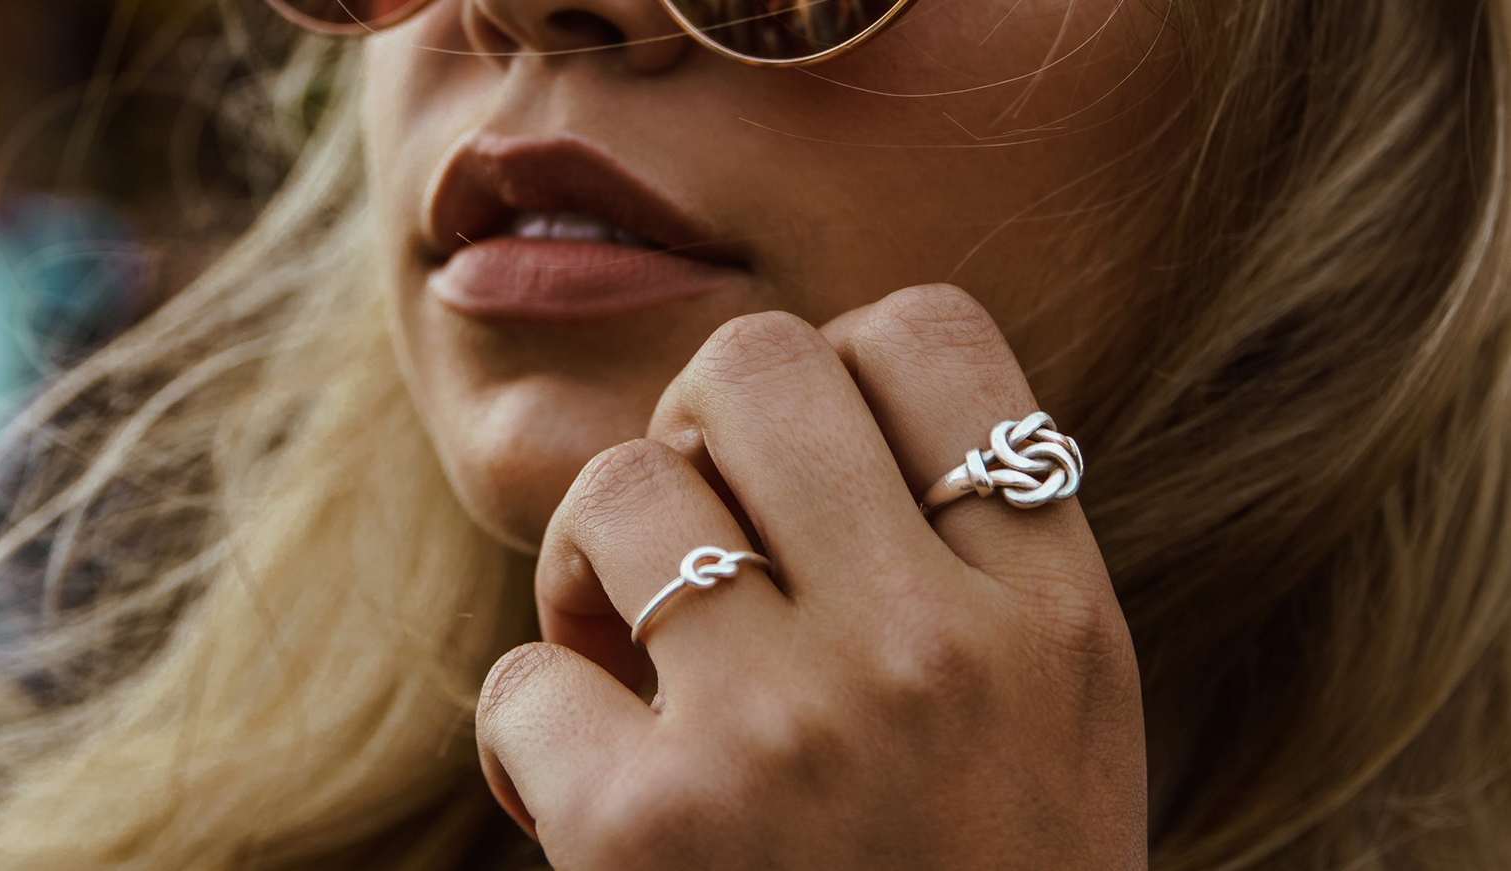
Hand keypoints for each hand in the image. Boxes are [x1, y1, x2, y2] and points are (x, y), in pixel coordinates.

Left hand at [474, 285, 1146, 869]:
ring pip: (619, 489)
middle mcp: (932, 649)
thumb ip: (963, 571)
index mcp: (1050, 618)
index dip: (841, 373)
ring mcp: (790, 730)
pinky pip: (524, 678)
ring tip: (626, 673)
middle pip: (754, 366)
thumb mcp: (1042, 731)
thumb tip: (777, 425)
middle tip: (698, 551)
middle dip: (696, 437)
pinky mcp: (651, 826)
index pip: (929, 335)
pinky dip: (532, 738)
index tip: (810, 476)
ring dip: (592, 574)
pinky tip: (580, 807)